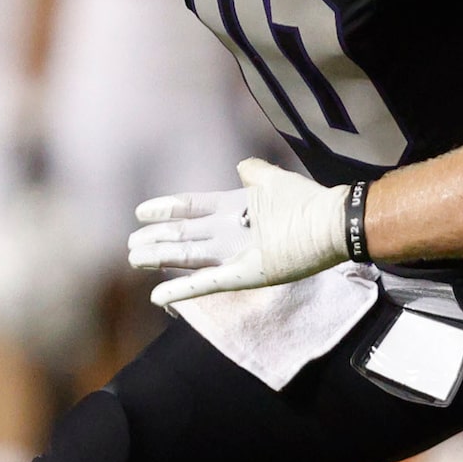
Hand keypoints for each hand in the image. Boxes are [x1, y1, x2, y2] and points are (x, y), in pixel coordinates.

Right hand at [128, 159, 351, 304]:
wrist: (330, 224)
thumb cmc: (306, 201)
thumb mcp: (273, 179)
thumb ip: (253, 172)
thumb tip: (241, 165)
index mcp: (234, 209)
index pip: (193, 207)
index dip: (167, 209)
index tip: (141, 212)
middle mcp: (230, 233)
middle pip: (185, 235)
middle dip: (158, 239)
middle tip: (131, 244)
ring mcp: (235, 255)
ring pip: (188, 257)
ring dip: (160, 259)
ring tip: (136, 260)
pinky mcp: (243, 275)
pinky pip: (206, 283)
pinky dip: (182, 290)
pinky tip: (158, 296)